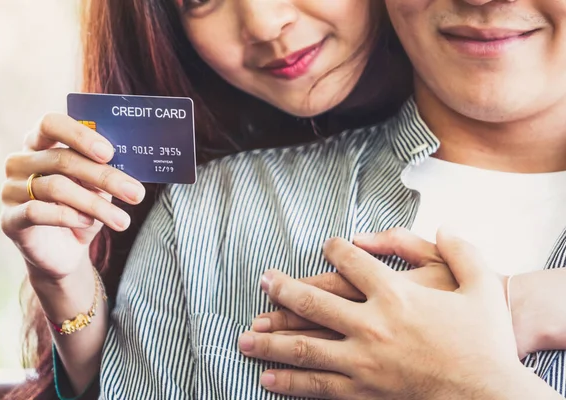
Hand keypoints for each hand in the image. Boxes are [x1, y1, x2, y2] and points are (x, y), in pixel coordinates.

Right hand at [0, 113, 145, 281]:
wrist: (65, 251)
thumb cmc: (83, 208)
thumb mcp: (97, 186)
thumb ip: (103, 168)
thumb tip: (128, 160)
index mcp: (40, 143)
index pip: (51, 124)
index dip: (80, 135)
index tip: (109, 153)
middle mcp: (20, 162)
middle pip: (62, 159)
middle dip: (105, 177)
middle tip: (136, 194)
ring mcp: (10, 190)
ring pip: (56, 187)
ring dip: (95, 204)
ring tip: (122, 221)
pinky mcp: (9, 219)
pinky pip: (37, 212)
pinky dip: (67, 216)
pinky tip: (88, 222)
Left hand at [238, 228, 520, 399]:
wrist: (491, 394)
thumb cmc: (487, 338)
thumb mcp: (480, 284)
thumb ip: (461, 250)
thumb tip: (445, 226)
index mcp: (396, 294)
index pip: (351, 262)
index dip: (334, 248)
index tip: (325, 243)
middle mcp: (372, 325)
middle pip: (314, 302)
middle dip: (284, 290)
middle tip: (263, 281)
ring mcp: (364, 361)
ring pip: (306, 347)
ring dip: (272, 340)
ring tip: (245, 336)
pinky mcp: (365, 391)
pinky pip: (319, 386)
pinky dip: (291, 381)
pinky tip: (267, 378)